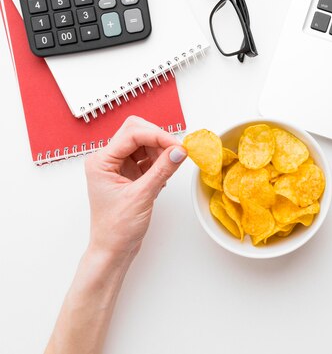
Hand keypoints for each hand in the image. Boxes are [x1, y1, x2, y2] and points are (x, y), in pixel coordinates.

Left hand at [84, 116, 187, 260]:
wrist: (113, 250)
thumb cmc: (116, 228)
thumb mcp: (142, 196)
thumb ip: (162, 170)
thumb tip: (179, 151)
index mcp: (101, 161)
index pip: (132, 134)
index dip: (158, 136)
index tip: (178, 146)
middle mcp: (107, 160)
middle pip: (136, 132)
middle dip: (158, 138)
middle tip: (177, 151)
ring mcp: (118, 166)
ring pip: (143, 143)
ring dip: (160, 150)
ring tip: (170, 166)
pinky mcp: (129, 174)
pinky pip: (147, 157)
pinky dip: (159, 161)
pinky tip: (164, 174)